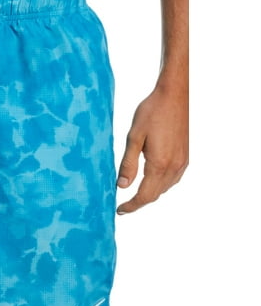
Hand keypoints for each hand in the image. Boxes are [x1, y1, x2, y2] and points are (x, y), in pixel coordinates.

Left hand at [116, 76, 188, 213]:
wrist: (175, 95)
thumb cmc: (152, 112)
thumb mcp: (133, 137)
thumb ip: (128, 163)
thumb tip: (122, 185)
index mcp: (159, 163)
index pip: (145, 195)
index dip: (132, 205)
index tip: (120, 210)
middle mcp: (174, 166)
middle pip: (155, 195)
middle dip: (139, 203)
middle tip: (123, 206)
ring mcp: (182, 162)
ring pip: (165, 188)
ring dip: (150, 195)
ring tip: (134, 196)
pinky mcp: (185, 156)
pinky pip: (173, 179)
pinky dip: (160, 185)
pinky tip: (151, 181)